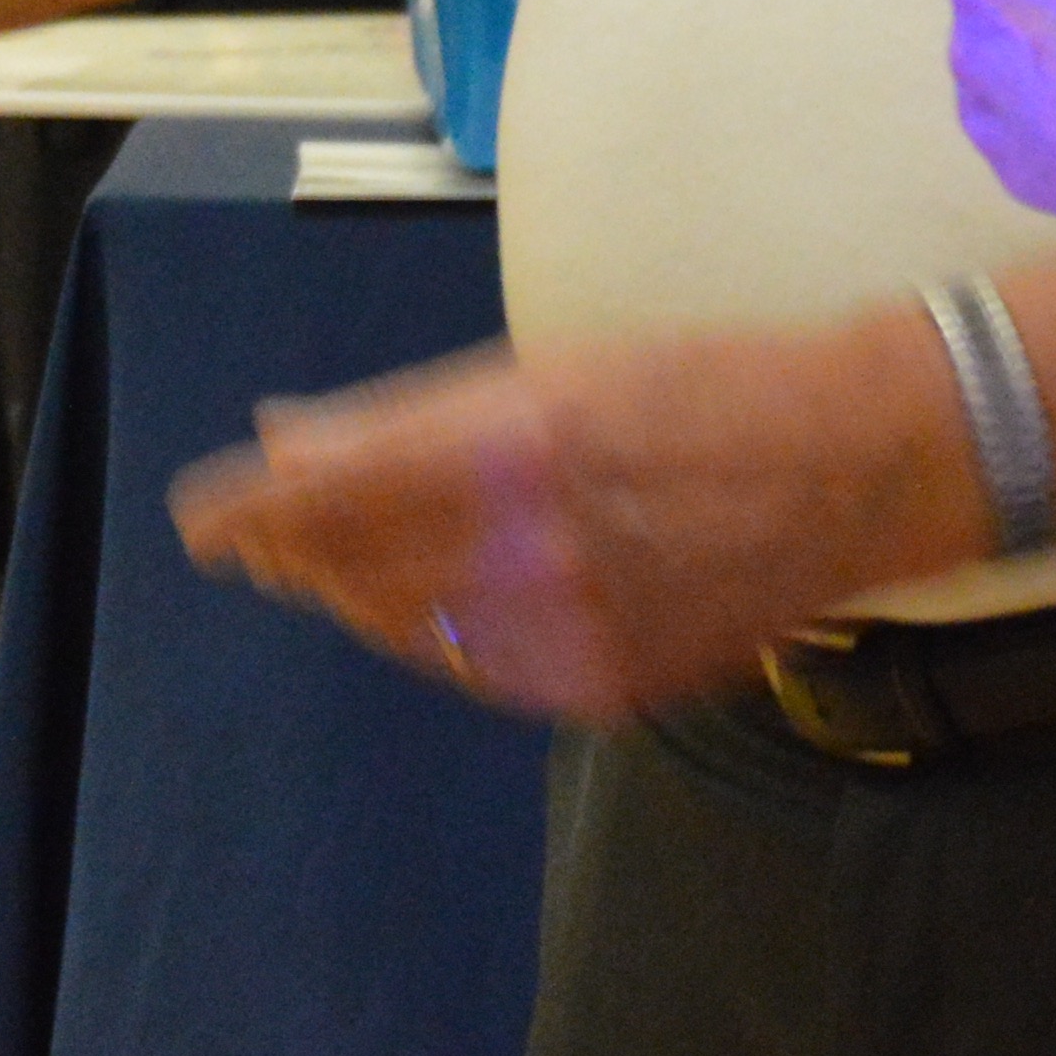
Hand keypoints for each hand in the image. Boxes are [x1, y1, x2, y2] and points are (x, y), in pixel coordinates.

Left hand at [169, 313, 950, 720]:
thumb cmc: (701, 384)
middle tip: (250, 544)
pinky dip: (435, 638)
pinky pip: (482, 672)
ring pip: (408, 629)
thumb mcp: (550, 369)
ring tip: (326, 569)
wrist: (853, 467)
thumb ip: (412, 418)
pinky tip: (422, 607)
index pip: (335, 496)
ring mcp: (573, 629)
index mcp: (514, 444)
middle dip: (291, 556)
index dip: (253, 513)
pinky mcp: (607, 685)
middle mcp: (533, 546)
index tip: (203, 520)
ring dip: (354, 596)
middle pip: (355, 571)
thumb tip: (289, 440)